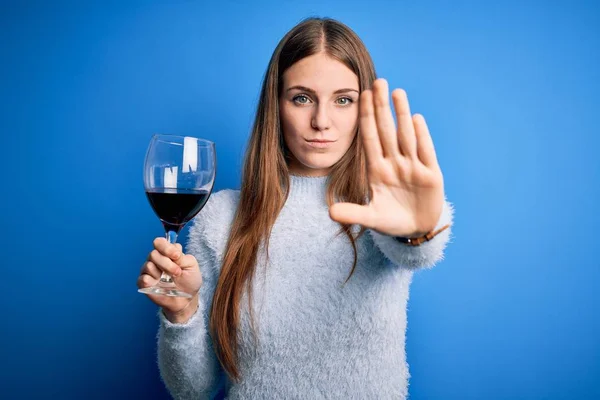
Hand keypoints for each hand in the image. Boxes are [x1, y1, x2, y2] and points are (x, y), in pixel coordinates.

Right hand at [137, 237, 202, 319]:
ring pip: (148, 265)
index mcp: (167, 253)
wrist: (187, 299)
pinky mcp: (145, 284)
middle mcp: (157, 260)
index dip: (166, 247)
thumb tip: (173, 250)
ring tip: (170, 280)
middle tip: (177, 272)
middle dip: (166, 263)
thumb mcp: (191, 265)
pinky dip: (152, 281)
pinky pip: (142, 279)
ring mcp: (149, 272)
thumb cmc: (189, 281)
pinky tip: (160, 285)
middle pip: (153, 254)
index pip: (159, 242)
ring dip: (161, 272)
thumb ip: (181, 256)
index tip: (176, 256)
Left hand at [329, 78, 443, 237]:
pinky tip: (416, 118)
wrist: (416, 230)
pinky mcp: (431, 175)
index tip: (361, 96)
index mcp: (377, 170)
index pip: (370, 138)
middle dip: (382, 107)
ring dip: (401, 114)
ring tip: (396, 92)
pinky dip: (421, 136)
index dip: (366, 118)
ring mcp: (413, 167)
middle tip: (378, 81)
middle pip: (387, 130)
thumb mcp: (371, 218)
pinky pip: (425, 152)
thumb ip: (353, 213)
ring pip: (406, 136)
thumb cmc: (391, 221)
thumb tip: (330, 213)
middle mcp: (395, 163)